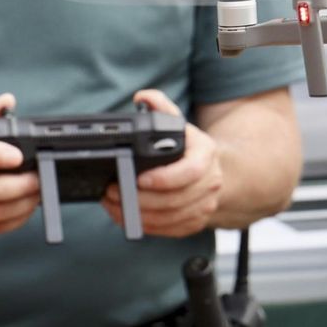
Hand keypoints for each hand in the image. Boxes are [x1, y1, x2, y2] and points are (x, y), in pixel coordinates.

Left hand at [103, 89, 223, 237]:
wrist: (214, 172)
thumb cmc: (190, 148)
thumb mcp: (179, 124)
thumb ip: (161, 108)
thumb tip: (142, 97)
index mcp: (207, 155)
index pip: (189, 171)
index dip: (164, 178)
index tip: (139, 178)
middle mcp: (211, 182)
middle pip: (174, 200)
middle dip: (139, 199)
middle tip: (112, 191)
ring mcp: (204, 206)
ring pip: (169, 218)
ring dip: (137, 214)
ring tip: (112, 204)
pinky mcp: (195, 223)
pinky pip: (168, 230)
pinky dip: (144, 226)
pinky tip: (125, 216)